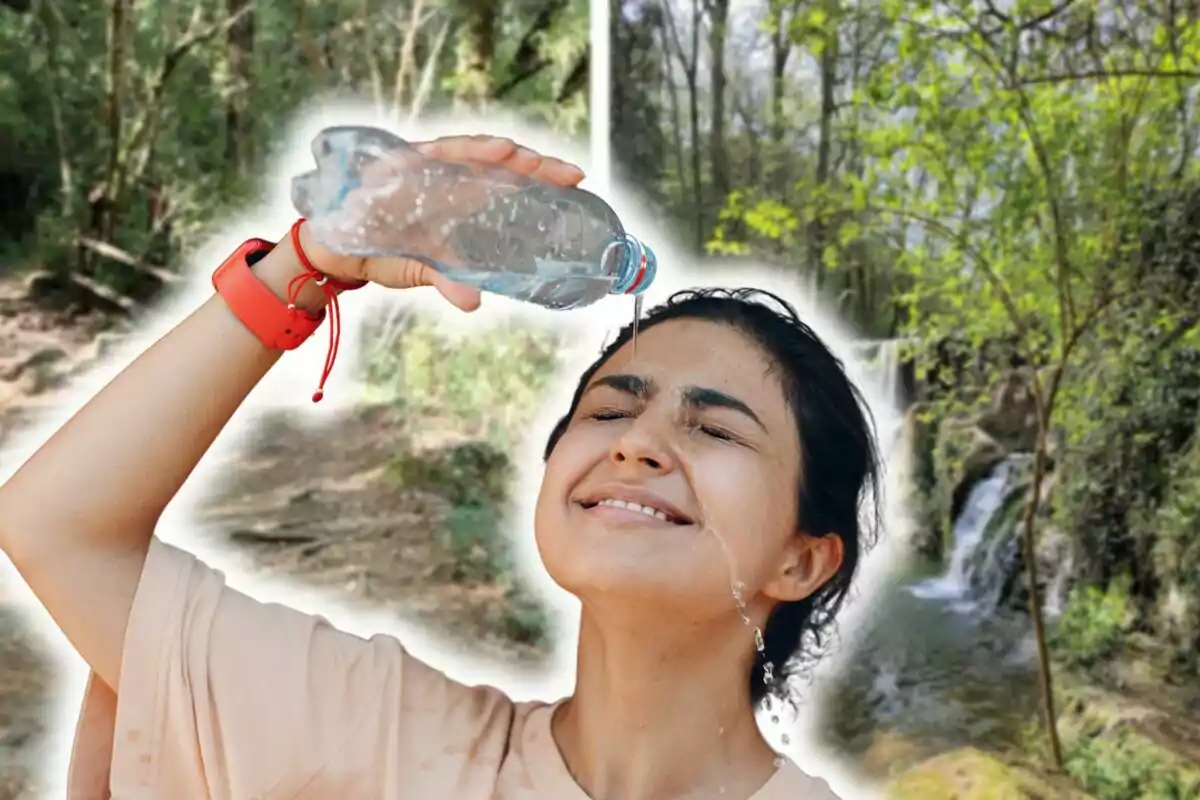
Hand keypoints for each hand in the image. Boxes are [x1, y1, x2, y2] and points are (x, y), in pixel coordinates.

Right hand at [300, 135, 585, 311]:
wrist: (339, 250)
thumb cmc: (387, 252)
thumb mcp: (425, 270)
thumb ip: (451, 281)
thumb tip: (474, 304)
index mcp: (464, 198)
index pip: (510, 182)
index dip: (542, 178)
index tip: (576, 181)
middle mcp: (450, 177)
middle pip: (498, 162)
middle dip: (530, 163)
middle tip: (563, 172)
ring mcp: (425, 167)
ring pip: (467, 150)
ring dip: (493, 150)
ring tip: (518, 154)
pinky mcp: (397, 164)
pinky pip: (428, 152)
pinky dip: (452, 151)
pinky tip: (475, 151)